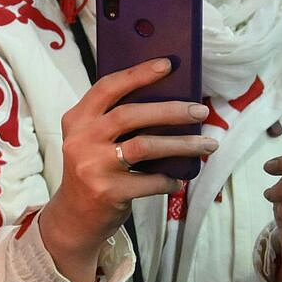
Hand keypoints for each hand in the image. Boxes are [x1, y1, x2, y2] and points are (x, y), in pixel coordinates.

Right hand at [40, 58, 216, 281]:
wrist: (73, 216)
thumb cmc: (92, 170)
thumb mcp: (91, 140)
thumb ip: (114, 121)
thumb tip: (168, 100)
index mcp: (77, 119)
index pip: (107, 88)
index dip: (137, 74)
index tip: (167, 65)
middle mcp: (81, 139)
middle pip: (129, 114)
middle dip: (171, 110)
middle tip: (201, 110)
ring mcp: (92, 166)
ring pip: (144, 146)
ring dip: (182, 144)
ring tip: (208, 143)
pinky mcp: (107, 191)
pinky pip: (149, 181)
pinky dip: (169, 179)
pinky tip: (179, 179)